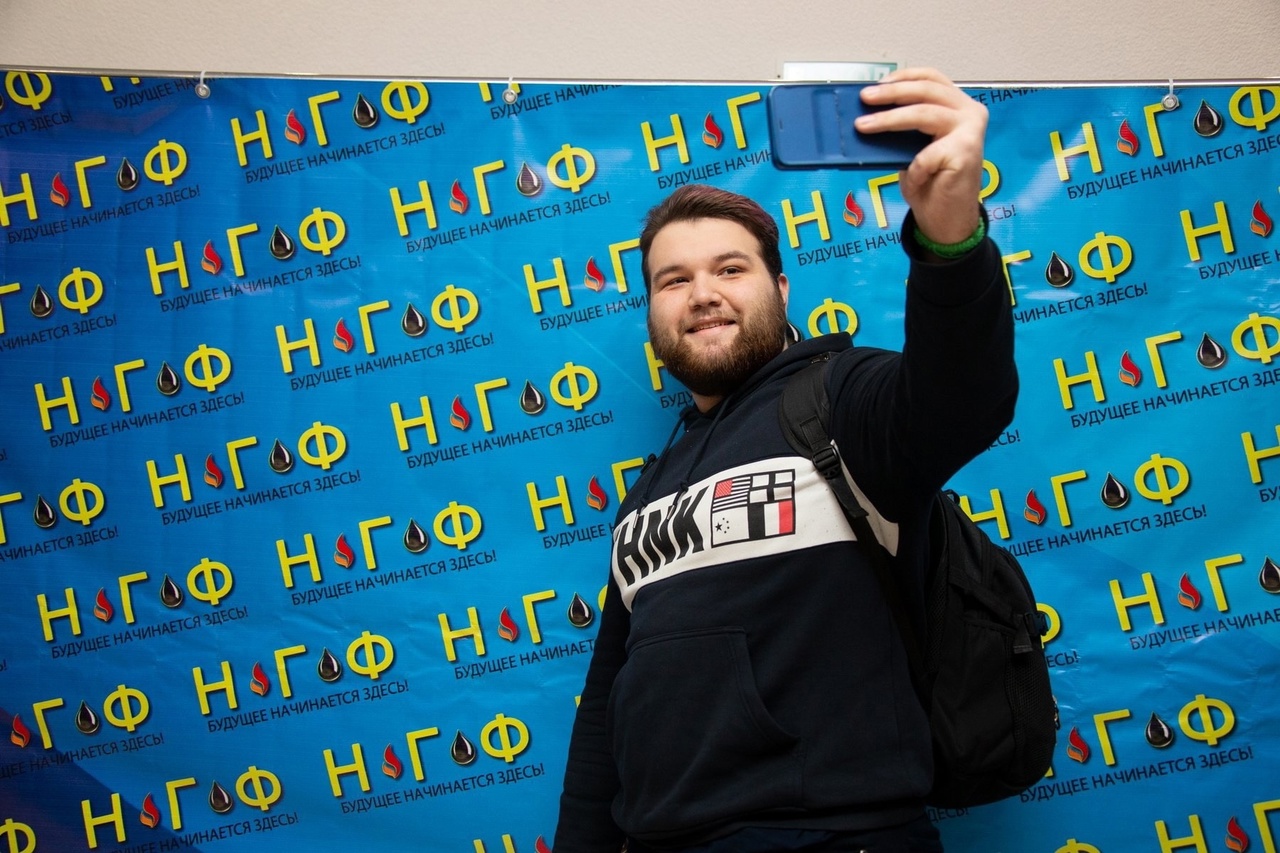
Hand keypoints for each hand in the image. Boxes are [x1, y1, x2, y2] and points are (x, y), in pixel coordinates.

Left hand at [855, 68, 986, 244]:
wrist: (948, 219)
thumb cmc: (931, 183)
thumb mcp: (913, 148)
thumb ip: (903, 127)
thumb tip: (870, 111)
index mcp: (958, 106)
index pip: (932, 78)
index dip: (903, 76)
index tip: (877, 83)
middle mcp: (969, 112)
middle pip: (926, 91)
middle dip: (891, 94)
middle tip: (864, 98)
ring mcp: (970, 131)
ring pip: (923, 114)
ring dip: (889, 120)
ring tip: (863, 126)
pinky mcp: (966, 152)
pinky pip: (925, 155)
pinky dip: (912, 170)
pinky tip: (913, 181)